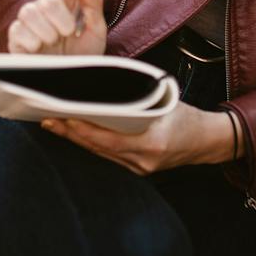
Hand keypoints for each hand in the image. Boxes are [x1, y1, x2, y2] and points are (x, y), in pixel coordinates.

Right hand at [7, 0, 107, 55]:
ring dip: (49, 31)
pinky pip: (19, 30)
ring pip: (30, 11)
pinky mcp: (15, 38)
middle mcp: (42, 6)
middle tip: (70, 32)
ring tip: (55, 42)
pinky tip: (40, 50)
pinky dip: (34, 42)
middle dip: (63, 18)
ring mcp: (27, 22)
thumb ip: (93, 3)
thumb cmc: (84, 53)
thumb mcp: (97, 28)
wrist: (74, 82)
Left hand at [40, 102, 235, 174]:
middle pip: (98, 148)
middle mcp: (142, 160)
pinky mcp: (136, 170)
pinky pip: (107, 157)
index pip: (109, 139)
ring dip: (76, 140)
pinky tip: (76, 135)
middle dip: (70, 133)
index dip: (84, 129)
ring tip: (54, 125)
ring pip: (99, 154)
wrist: (208, 141)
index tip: (64, 117)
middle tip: (47, 119)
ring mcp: (138, 169)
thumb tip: (108, 85)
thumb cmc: (188, 117)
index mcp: (152, 143)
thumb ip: (139, 98)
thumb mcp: (166, 101)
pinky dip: (91, 145)